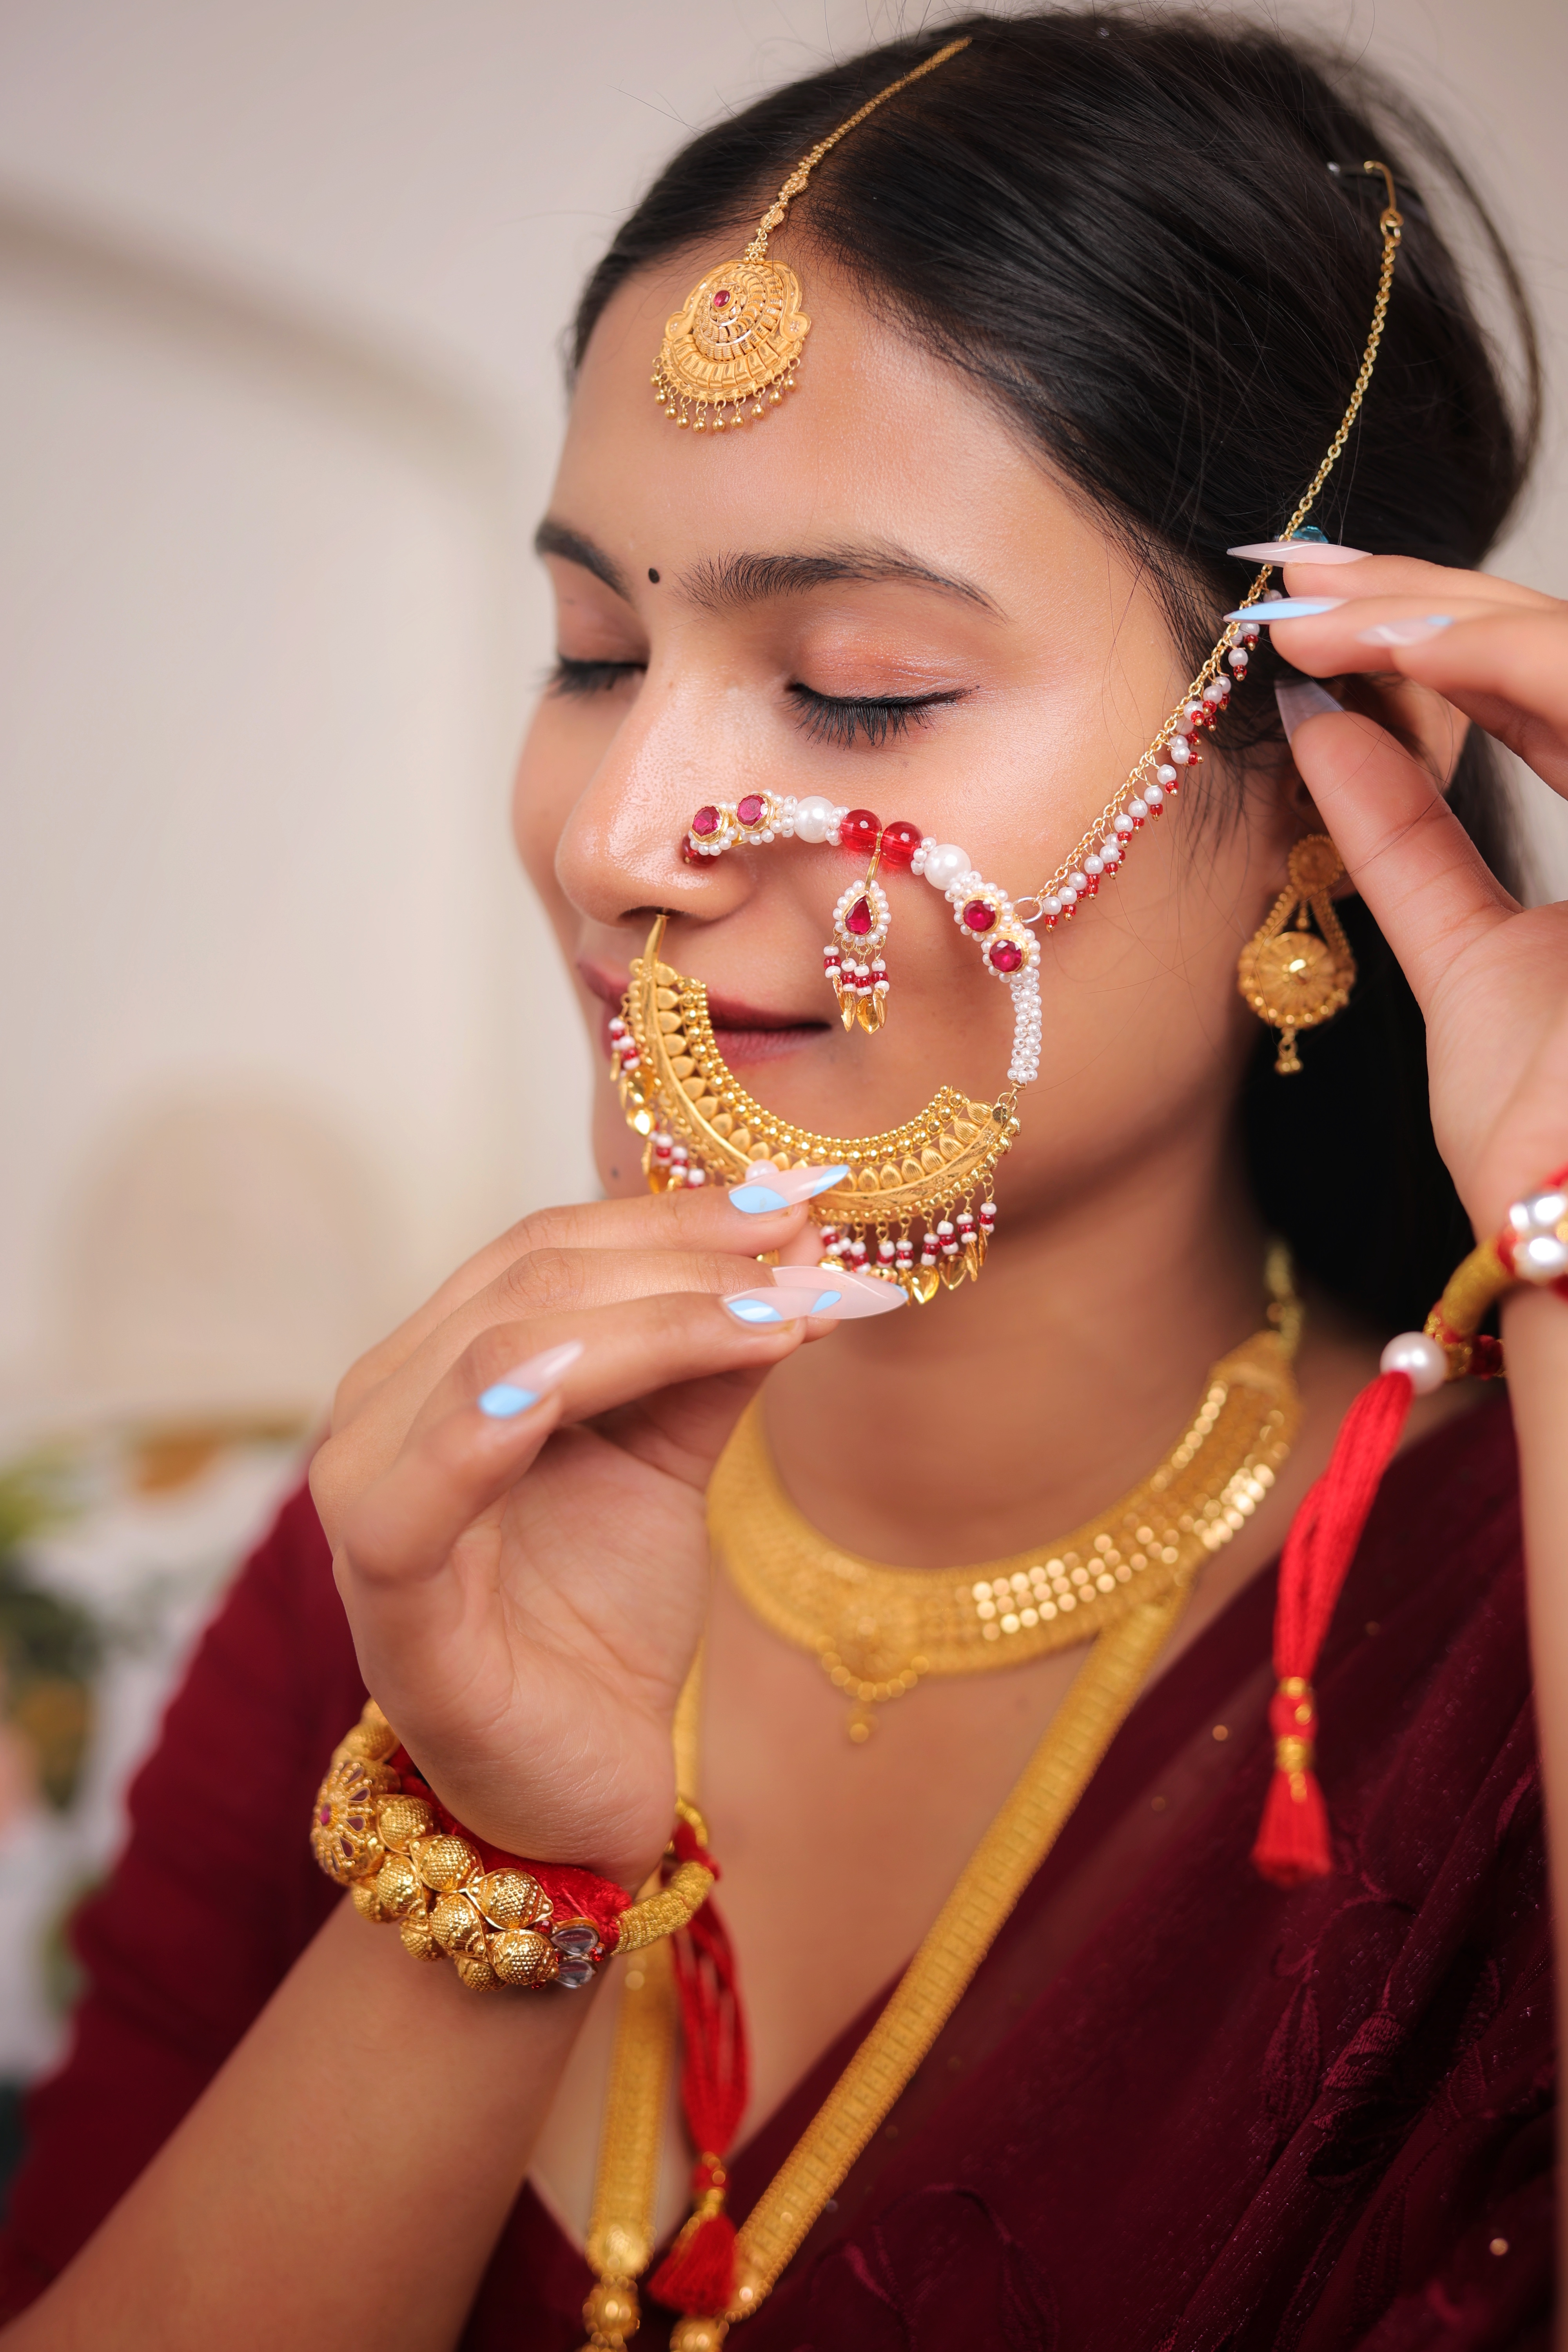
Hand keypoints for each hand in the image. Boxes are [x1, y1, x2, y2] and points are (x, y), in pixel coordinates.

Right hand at [309, 1186, 829, 1886]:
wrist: (579, 1781)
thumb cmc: (603, 1615)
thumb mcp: (670, 1460)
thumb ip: (714, 1354)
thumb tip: (802, 1244)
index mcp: (439, 1364)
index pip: (550, 1246)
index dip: (678, 1214)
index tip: (806, 1198)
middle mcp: (385, 1409)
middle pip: (532, 1279)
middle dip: (688, 1259)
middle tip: (815, 1258)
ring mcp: (370, 1498)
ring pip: (501, 1350)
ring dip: (654, 1320)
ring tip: (780, 1315)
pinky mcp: (386, 1594)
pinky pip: (422, 1485)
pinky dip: (502, 1417)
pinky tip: (588, 1378)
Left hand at [1263, 555, 1567, 1233]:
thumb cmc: (1541, 1134)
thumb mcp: (1459, 956)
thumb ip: (1405, 837)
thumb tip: (1325, 726)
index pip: (1536, 692)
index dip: (1427, 635)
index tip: (1306, 612)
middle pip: (1550, 648)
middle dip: (1416, 594)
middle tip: (1287, 574)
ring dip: (1434, 610)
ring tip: (1309, 605)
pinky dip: (1488, 655)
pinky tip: (1384, 639)